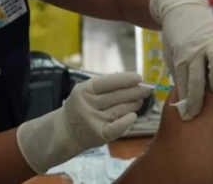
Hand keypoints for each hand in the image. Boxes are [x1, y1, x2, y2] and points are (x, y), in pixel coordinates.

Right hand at [17, 72, 150, 172]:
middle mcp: (87, 105)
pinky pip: (117, 127)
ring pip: (120, 110)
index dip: (124, 79)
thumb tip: (132, 80)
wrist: (65, 131)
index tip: (139, 77)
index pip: (107, 82)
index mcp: (84, 90)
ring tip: (140, 100)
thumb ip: (105, 85)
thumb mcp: (86, 91)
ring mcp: (93, 120)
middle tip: (147, 88)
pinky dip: (127, 121)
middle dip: (135, 91)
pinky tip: (133, 116)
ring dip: (133, 104)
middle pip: (116, 96)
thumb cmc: (80, 107)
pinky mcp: (99, 135)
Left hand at [149, 0, 212, 119]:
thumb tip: (185, 98)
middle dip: (198, 100)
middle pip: (198, 79)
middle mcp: (195, 51)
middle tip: (198, 114)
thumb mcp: (170, 56)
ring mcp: (209, 41)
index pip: (184, 85)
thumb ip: (178, 74)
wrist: (179, 8)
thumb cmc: (175, 37)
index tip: (187, 118)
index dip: (186, 103)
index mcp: (180, 58)